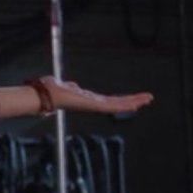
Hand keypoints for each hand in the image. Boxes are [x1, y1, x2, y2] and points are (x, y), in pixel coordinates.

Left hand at [37, 76, 152, 114]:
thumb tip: (72, 85)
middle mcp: (92, 105)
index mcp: (87, 100)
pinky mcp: (93, 106)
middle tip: (147, 98)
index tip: (132, 99)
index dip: (121, 99)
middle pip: (117, 103)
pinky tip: (135, 103)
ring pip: (118, 105)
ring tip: (148, 99)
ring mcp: (94, 106)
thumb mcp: (66, 87)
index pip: (108, 100)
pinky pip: (112, 106)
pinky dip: (124, 104)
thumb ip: (71, 87)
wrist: (45, 95)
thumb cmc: (51, 91)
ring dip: (134, 101)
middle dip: (132, 101)